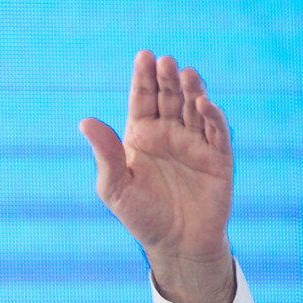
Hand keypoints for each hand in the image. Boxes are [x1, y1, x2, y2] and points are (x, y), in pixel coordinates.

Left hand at [80, 50, 235, 302]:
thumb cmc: (141, 216)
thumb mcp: (115, 188)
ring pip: (194, 108)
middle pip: (169, 97)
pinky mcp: (218, 158)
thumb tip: (84, 121)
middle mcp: (169, 134)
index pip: (143, 99)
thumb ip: (104, 155)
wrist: (176, 246)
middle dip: (167, 78)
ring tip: (185, 73)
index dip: (144, 78)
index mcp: (142, 135)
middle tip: (164, 61)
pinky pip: (216, 131)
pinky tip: (203, 104)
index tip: (144, 56)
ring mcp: (195, 143)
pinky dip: (212, 115)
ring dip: (191, 90)